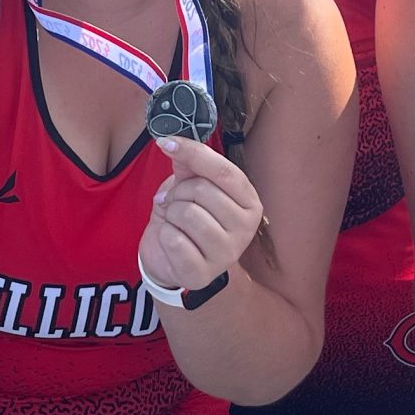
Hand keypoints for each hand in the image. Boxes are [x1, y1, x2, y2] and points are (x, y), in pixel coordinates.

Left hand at [140, 134, 264, 295]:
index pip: (224, 171)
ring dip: (171, 214)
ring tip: (175, 222)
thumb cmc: (187, 220)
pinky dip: (164, 236)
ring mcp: (226, 254)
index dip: (193, 153)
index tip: (167, 142)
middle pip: (202, 190)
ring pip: (186, 213)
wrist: (172, 261)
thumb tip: (172, 141)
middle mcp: (245, 229)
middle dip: (178, 192)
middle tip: (175, 203)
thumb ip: (189, 165)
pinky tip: (172, 242)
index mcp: (250, 203)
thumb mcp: (191, 187)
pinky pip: (174, 240)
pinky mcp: (202, 274)